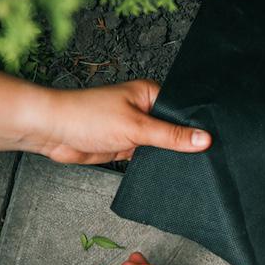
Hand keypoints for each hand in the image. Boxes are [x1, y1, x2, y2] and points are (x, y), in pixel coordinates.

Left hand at [22, 80, 211, 163]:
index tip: (212, 141)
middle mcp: (143, 109)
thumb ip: (171, 136)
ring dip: (164, 155)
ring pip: (160, 145)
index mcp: (149, 93)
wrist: (51, 132)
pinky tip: (160, 170)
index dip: (196, 126)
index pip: (182, 110)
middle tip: (200, 157)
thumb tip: (203, 138)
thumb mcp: (136, 127)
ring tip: (179, 165)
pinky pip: (146, 157)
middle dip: (181, 143)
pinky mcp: (125, 145)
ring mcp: (134, 128)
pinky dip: (151, 164)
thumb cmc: (85, 115)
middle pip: (173, 129)